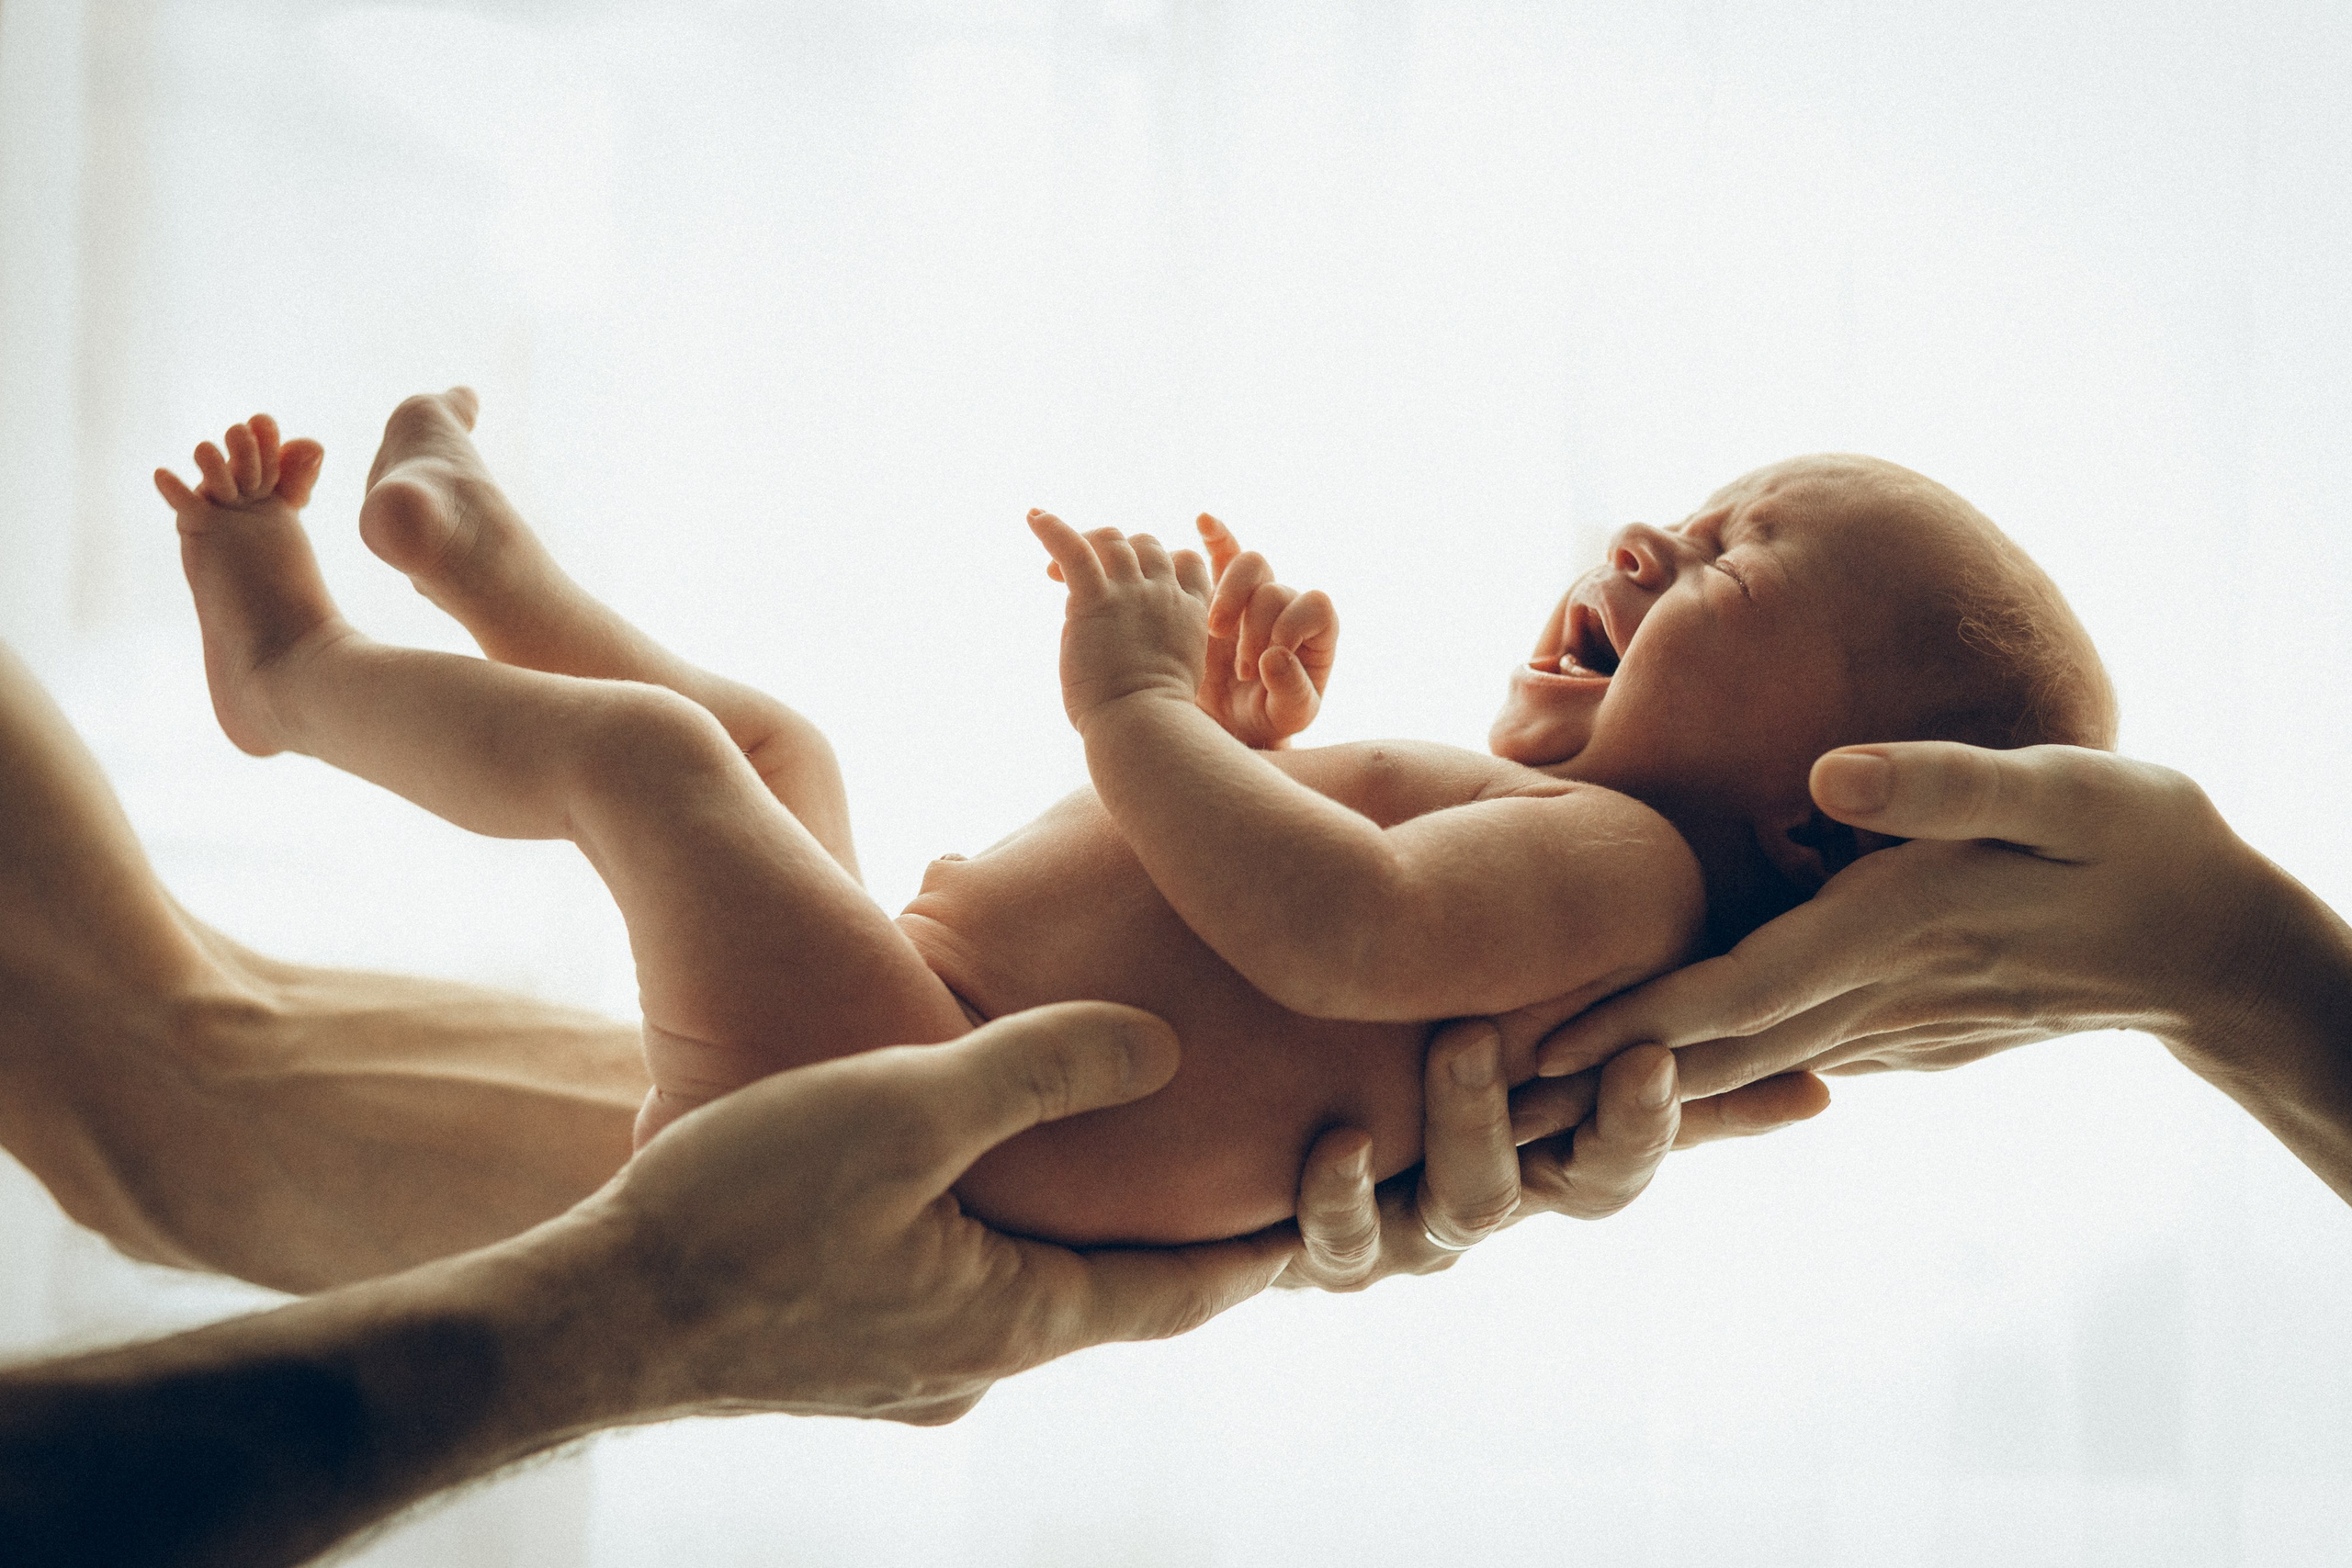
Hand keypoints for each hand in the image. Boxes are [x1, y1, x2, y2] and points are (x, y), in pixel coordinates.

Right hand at [582, 1002, 1294, 1422]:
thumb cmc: (741, 1208)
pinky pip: (957, 1299)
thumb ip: (1037, 1069)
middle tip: (1240, 1186)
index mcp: (1010, 1319)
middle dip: (1175, 1250)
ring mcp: (902, 1372)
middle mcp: (971, 1366)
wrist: (594, 1315)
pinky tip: (972, 1199)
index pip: (1175, 1296)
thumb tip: (1161, 1045)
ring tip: (1116, 1179)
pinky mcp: (844, 1355)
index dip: (1254, 1254)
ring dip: (1079, 1246)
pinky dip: (999, 1250)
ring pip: (1028, 1301)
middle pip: (1109, 1303)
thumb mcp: (902, 1109)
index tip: (1323, 1221)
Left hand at [1030, 510, 1214, 732]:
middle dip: (1118, 551)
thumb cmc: (1153, 719)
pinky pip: (1075, 549)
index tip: (1134, 579)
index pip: (1184, 560)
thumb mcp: (1174, 673)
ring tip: (1055, 571)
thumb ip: (1159, 643)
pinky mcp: (1097, 600)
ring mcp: (1133, 593)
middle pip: (1146, 544)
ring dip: (1087, 544)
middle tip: (1085, 577)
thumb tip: (1125, 639)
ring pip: (1114, 541)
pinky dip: (1053, 529)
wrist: (1142, 725)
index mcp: (1190, 613)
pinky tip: (1033, 518)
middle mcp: (1164, 594)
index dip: (1160, 561)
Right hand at [1192, 514, 1337, 748]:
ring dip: (1228, 596)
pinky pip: (1222, 552)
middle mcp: (1287, 607)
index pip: (1315, 606)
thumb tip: (1275, 656)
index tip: (1263, 665)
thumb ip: (1291, 690)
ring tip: (1212, 634)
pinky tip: (1204, 521)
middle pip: (1275, 587)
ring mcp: (1252, 597)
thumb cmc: (1267, 723)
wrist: (1226, 727)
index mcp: (1316, 633)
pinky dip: (1216, 535)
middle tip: (1238, 669)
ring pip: (1249, 565)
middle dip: (1254, 626)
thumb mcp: (1289, 717)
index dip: (1290, 628)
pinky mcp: (1218, 594)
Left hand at [1275, 1019, 1828, 1289]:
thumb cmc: (1451, 1066)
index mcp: (1540, 1165)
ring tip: (1384, 1101)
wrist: (1291, 1110)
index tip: (1651, 1059)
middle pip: (1503, 1196)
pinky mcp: (1310, 1251)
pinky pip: (1322, 1250)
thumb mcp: (1565, 1059)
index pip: (1610, 1166)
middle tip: (1472, 1037)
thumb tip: (1823, 1094)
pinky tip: (1337, 1146)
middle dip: (1486, 1119)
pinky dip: (1328, 1207)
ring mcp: (1394, 1237)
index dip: (1636, 1124)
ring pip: (1419, 1227)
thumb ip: (1677, 1070)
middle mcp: (1476, 1207)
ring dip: (1405, 1160)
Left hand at [1533, 742, 2280, 1095]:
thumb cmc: (2140, 843)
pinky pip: (1782, 1057)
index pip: (1731, 993)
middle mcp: (1870, 1000)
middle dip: (1596, 1080)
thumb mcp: (2060, 789)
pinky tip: (1645, 1070)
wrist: (2213, 943)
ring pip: (1736, 1064)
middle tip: (1479, 1099)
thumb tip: (1829, 776)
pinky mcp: (1898, 1032)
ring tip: (1528, 1097)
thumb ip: (1943, 785)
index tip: (1530, 1052)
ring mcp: (1884, 1029)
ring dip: (1635, 1085)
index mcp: (1887, 936)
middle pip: (1709, 1049)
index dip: (1628, 1025)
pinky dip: (1706, 1069)